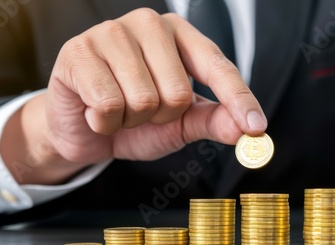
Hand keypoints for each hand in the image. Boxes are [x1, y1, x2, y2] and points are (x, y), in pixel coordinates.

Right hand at [0, 8, 266, 184]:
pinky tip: (94, 110)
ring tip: (118, 109)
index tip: (256, 128)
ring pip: (143, 100)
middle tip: (141, 111)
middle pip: (178, 93)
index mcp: (180, 35)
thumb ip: (214, 122)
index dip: (238, 99)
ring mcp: (111, 33)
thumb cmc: (135, 120)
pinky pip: (108, 105)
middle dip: (161, 117)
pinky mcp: (78, 52)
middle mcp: (148, 24)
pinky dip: (104, 122)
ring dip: (132, 120)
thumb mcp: (180, 124)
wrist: (83, 130)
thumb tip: (248, 131)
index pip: (217, 66)